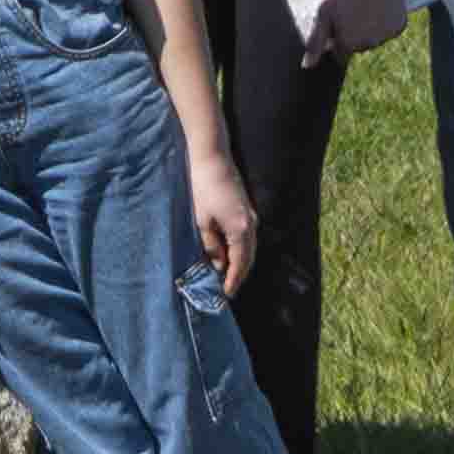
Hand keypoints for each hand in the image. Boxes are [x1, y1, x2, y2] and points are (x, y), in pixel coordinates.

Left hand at [189, 150, 256, 292]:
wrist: (211, 156)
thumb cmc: (202, 187)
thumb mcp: (201, 221)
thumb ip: (210, 246)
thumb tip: (218, 266)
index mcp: (242, 230)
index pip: (241, 264)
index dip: (233, 282)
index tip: (225, 297)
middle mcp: (252, 224)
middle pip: (248, 258)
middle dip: (237, 275)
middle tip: (225, 291)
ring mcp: (251, 215)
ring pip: (247, 248)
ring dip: (238, 263)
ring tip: (223, 276)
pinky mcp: (245, 209)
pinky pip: (245, 237)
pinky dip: (237, 250)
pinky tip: (225, 254)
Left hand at [307, 0, 407, 58]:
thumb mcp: (324, 11)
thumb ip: (315, 40)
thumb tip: (307, 66)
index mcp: (350, 44)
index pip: (340, 54)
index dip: (335, 39)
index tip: (334, 22)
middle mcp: (370, 45)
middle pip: (357, 47)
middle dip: (351, 34)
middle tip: (348, 11)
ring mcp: (386, 36)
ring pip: (373, 39)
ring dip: (368, 29)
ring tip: (362, 6)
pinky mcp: (400, 25)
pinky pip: (388, 30)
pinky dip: (383, 23)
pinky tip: (376, 7)